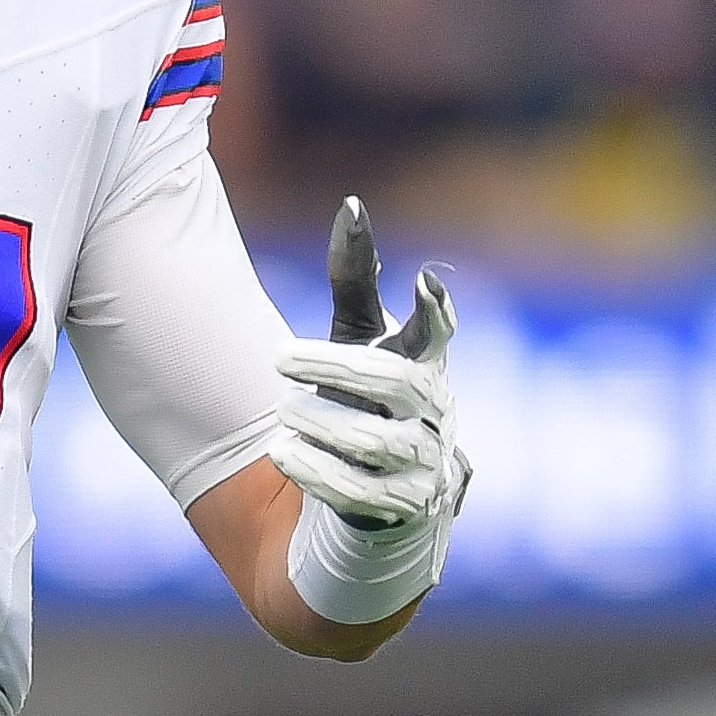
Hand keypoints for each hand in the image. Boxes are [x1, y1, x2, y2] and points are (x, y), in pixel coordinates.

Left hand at [266, 197, 468, 530]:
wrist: (376, 502)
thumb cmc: (367, 403)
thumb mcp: (357, 341)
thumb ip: (356, 282)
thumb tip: (351, 204)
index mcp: (425, 367)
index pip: (437, 336)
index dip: (436, 311)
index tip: (424, 282)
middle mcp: (433, 414)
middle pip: (394, 381)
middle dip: (334, 367)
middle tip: (277, 358)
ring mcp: (423, 465)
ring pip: (375, 441)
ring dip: (322, 425)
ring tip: (281, 416)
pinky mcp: (402, 511)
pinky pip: (359, 492)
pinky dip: (317, 472)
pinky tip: (282, 455)